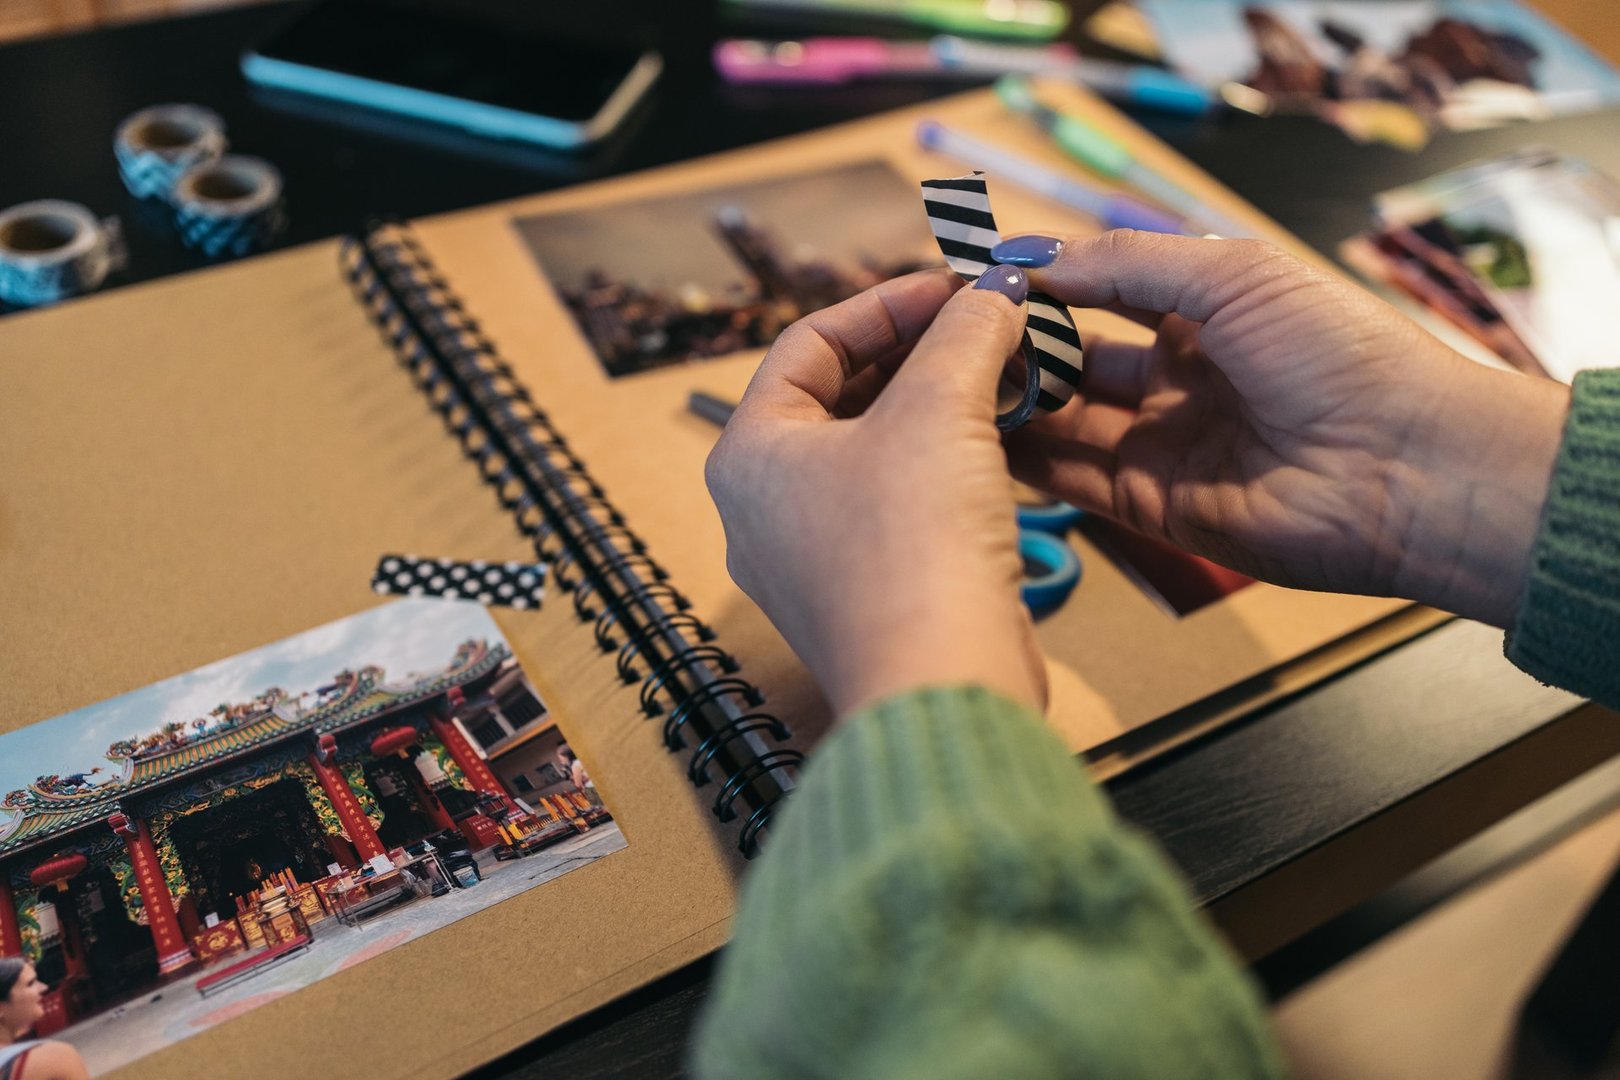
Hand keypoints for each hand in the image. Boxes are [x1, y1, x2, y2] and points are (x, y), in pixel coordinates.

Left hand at [705, 268, 1045, 716]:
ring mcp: (813, 557)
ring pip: (875, 452)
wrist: (941, 686)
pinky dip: (947, 464)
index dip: (886, 302)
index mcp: (750, 452)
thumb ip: (966, 334)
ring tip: (1009, 373)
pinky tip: (1007, 442)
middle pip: (840, 395)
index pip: (808, 343)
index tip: (956, 285)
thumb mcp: (940, 409)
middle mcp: (765, 506)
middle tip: (989, 323)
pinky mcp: (867, 595)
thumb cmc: (912, 546)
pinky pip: (900, 505)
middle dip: (920, 351)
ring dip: (941, 404)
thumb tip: (997, 291)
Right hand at [993, 230, 1569, 627]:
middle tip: (949, 335)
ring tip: (947, 382)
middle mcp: (1179, 378)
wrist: (1403, 468)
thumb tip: (1033, 256)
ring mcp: (1165, 444)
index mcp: (1206, 311)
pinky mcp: (1155, 507)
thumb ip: (1127, 263)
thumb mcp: (1231, 275)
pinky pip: (1077, 479)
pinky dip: (1028, 460)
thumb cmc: (1335, 353)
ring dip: (1012, 401)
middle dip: (1017, 344)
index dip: (1044, 282)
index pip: (1103, 290)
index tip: (976, 275)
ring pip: (1065, 419)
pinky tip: (975, 436)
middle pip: (1075, 357)